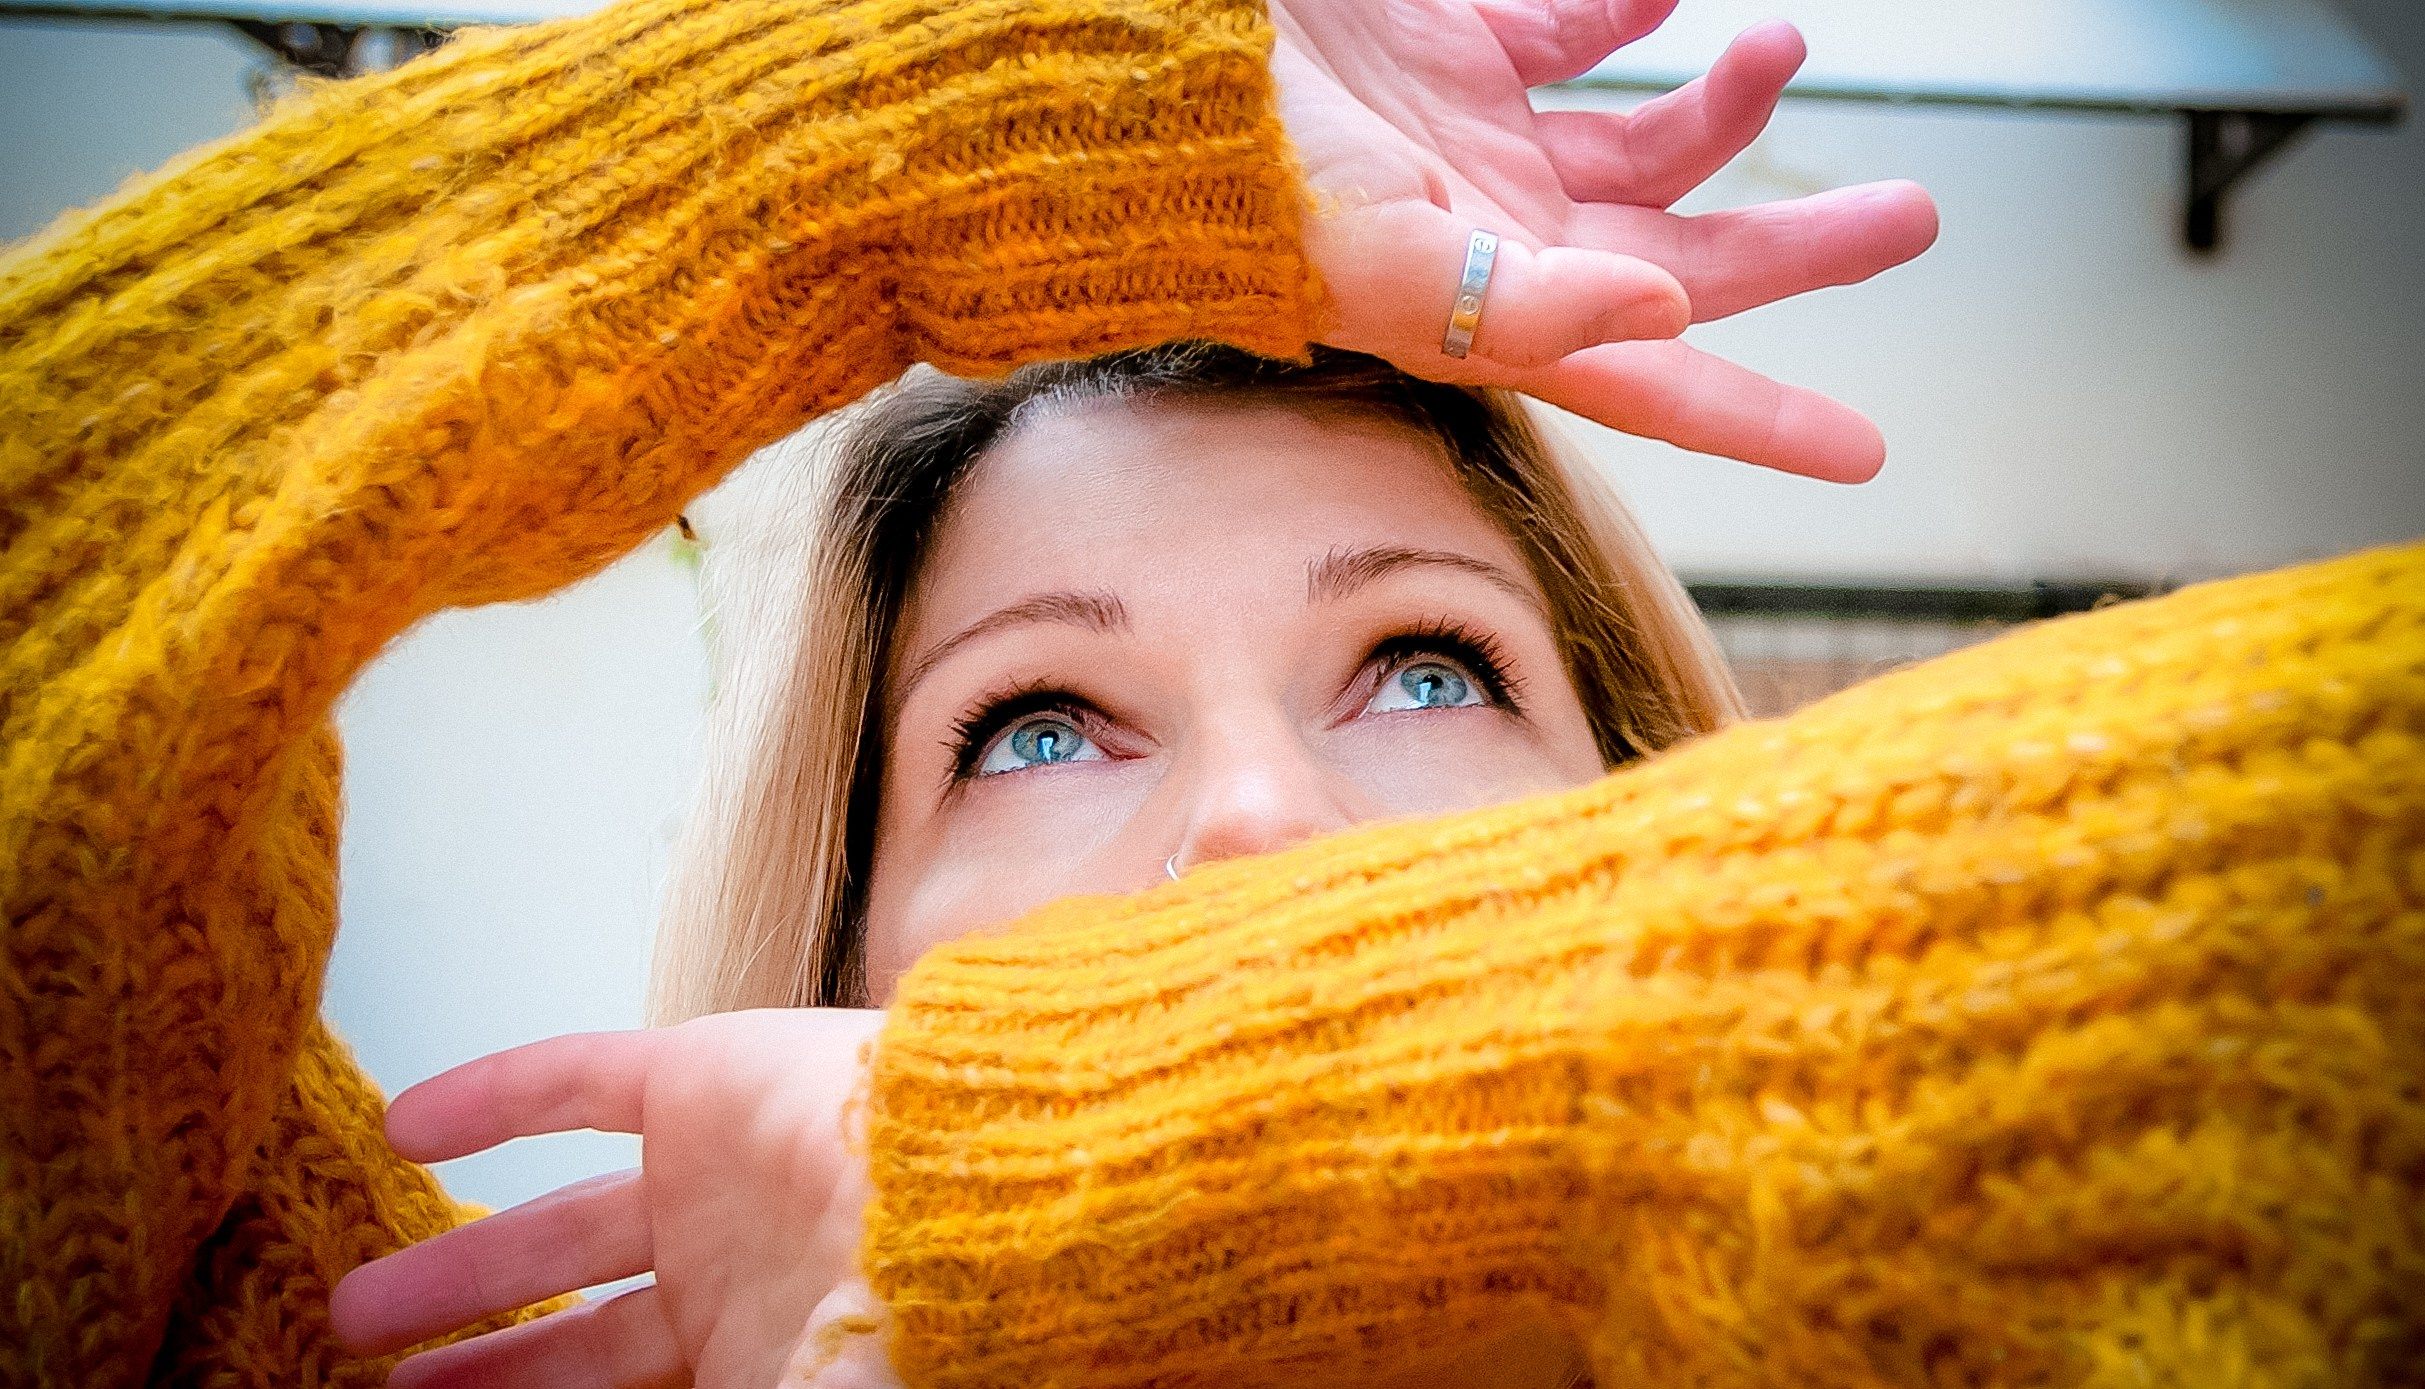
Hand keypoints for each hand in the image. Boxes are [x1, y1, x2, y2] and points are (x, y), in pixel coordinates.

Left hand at [330, 1009, 891, 1388]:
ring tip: (360, 1310)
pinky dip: (492, 1096)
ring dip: (464, 1259)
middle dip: (481, 1361)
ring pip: (562, 1223)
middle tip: (377, 1381)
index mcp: (755, 1352)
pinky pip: (577, 1082)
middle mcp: (727, 1270)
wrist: (980, 1174)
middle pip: (575, 1328)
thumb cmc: (911, 1309)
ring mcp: (716, 1173)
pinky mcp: (707, 1074)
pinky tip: (404, 1124)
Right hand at [1270, 0, 1939, 478]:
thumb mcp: (1389, 261)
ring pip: (1654, 136)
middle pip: (1689, 257)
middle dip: (1801, 245)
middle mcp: (1507, 233)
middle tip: (1908, 217)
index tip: (1864, 454)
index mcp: (1498, 310)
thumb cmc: (1248, 186)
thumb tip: (1667, 309)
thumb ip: (1528, 300)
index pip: (1654, 382)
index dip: (1759, 420)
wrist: (1151, 76)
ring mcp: (1486, 135)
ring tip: (1783, 47)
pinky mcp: (1458, 43)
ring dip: (1731, 101)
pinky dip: (1629, 8)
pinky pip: (1573, 25)